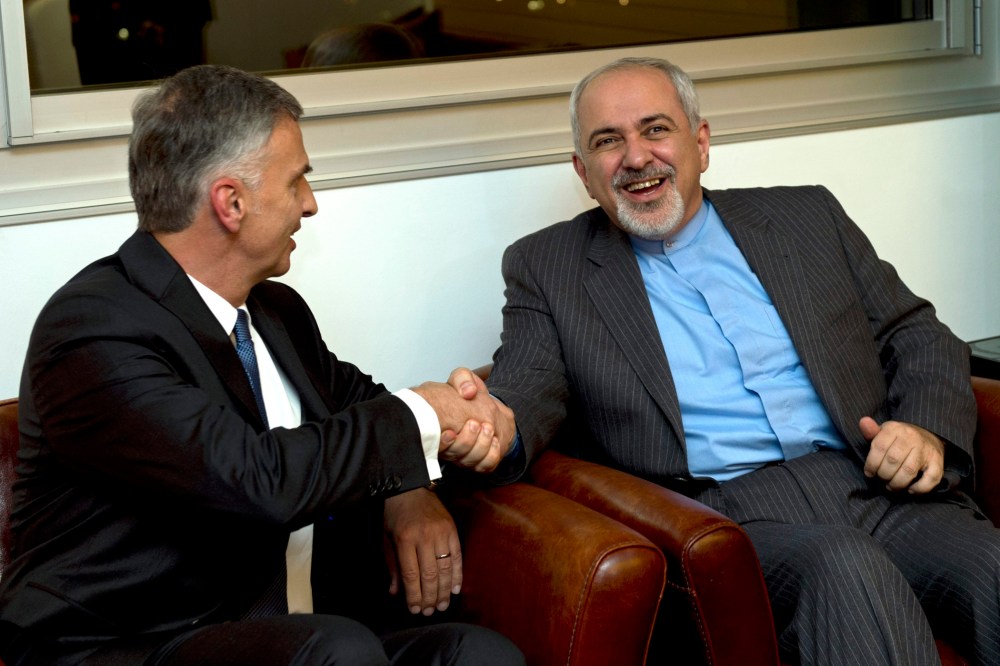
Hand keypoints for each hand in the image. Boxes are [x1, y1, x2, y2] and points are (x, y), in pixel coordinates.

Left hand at [383, 488, 461, 615]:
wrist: (410, 488)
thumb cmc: (395, 516)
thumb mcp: (387, 539)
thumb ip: (393, 566)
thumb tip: (396, 593)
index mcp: (405, 539)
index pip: (411, 575)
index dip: (414, 595)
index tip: (415, 610)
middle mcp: (424, 537)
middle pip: (430, 575)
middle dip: (430, 597)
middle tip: (430, 612)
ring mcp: (441, 532)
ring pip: (445, 568)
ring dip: (444, 590)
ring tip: (442, 605)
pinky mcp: (452, 529)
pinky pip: (457, 556)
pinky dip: (457, 574)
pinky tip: (455, 588)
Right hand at [412, 368, 515, 472]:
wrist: (483, 405)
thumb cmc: (468, 394)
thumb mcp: (462, 379)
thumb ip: (462, 379)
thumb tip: (469, 391)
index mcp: (441, 429)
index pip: (438, 445)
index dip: (443, 443)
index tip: (450, 432)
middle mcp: (451, 446)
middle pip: (456, 454)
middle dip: (466, 440)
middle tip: (475, 424)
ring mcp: (465, 455)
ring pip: (471, 461)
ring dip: (480, 445)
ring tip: (487, 428)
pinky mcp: (481, 461)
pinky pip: (486, 466)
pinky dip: (491, 454)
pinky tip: (495, 441)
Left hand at [860, 417, 944, 493]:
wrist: (928, 434)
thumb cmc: (898, 439)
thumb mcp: (883, 432)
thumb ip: (871, 432)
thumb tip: (863, 422)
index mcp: (895, 429)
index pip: (879, 447)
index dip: (871, 464)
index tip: (869, 473)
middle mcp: (911, 437)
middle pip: (893, 460)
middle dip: (883, 475)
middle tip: (882, 479)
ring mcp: (926, 450)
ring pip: (909, 471)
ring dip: (897, 483)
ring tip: (891, 486)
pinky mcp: (938, 462)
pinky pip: (931, 478)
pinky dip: (919, 488)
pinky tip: (910, 490)